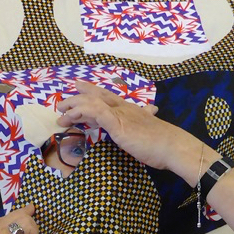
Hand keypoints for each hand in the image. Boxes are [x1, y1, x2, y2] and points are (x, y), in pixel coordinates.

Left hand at [56, 80, 192, 172]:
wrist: (172, 146)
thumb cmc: (162, 142)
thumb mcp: (150, 130)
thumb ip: (146, 121)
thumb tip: (152, 112)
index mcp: (129, 110)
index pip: (106, 97)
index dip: (91, 91)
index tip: (78, 87)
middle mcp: (123, 108)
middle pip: (96, 96)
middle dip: (77, 98)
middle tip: (61, 104)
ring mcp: (120, 114)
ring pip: (91, 103)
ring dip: (74, 107)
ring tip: (61, 114)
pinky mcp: (117, 123)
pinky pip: (95, 111)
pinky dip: (82, 111)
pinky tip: (72, 115)